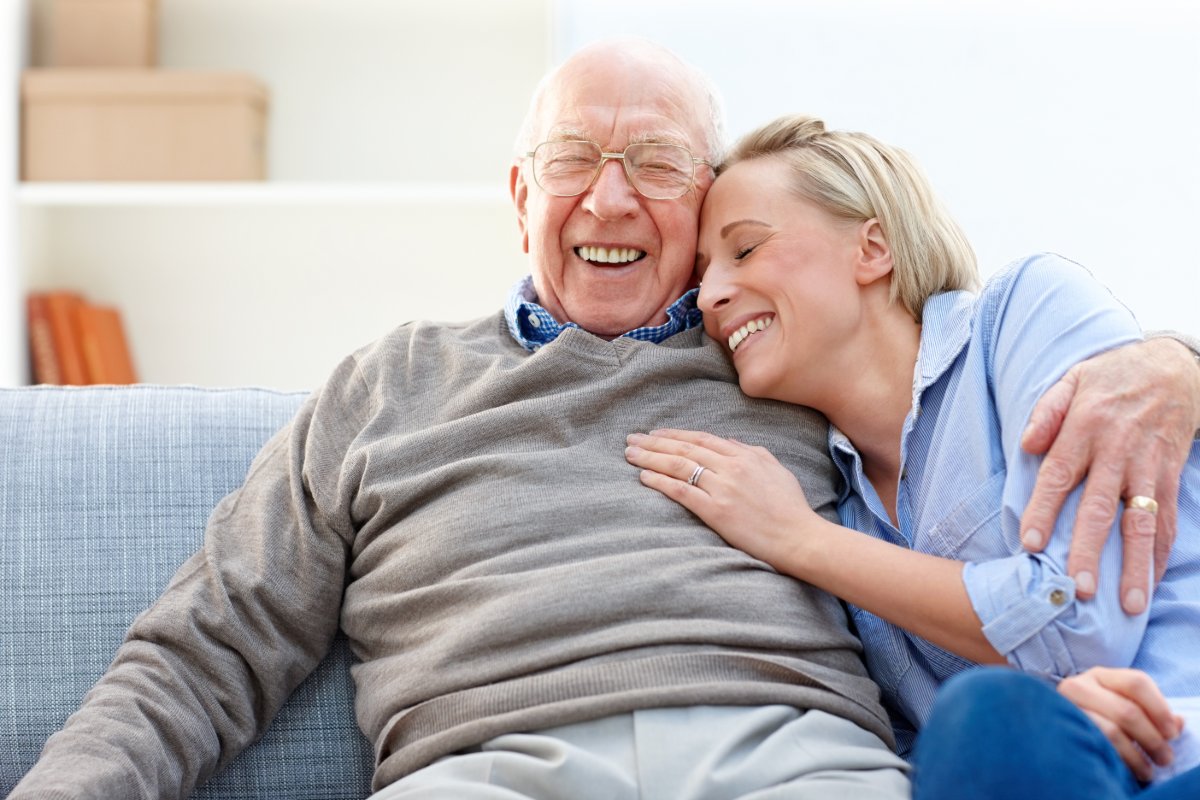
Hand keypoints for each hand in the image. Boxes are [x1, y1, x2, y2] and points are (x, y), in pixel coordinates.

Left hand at [624, 429, 814, 566]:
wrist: (799, 537)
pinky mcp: (716, 511)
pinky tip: (644, 477)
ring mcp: (722, 488)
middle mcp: (731, 467)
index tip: (655, 433)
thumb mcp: (776, 469)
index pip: (702, 438)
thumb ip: (752, 452)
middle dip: (654, 442)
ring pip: (678, 465)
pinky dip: (660, 482)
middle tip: (631, 439)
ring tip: (630, 454)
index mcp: (745, 456)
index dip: (675, 434)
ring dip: (650, 458)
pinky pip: (681, 491)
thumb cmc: (791, 507)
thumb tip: (728, 440)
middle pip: (684, 448)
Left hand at [1020, 338, 1199, 612]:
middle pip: (1100, 508)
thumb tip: (1027, 444)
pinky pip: (1168, 519)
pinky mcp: (1172, 475)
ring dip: (1134, 565)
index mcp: (1085, 428)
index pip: (1058, 475)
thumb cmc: (1111, 378)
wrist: (1174, 366)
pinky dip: (1161, 553)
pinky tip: (1151, 582)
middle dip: (1089, 550)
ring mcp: (1148, 467)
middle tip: (1078, 588)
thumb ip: (1047, 411)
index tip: (1030, 544)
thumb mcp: (1073, 379)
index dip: (1044, 510)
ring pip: (1142, 523)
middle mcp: (1117, 451)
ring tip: (1128, 604)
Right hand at [1056, 666, 1183, 782]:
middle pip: (1126, 711)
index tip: (1172, 733)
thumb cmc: (1096, 715)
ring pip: (1110, 731)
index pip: (1136, 683)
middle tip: (1165, 758)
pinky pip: (1094, 746)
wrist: (1052, 724)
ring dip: (1136, 756)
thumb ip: (1151, 711)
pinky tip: (1124, 768)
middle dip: (1152, 739)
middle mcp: (1079, 686)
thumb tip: (1177, 723)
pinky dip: (1116, 760)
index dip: (1160, 708)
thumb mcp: (1121, 704)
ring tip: (1148, 771)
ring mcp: (1066, 707)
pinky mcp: (1059, 728)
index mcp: (1100, 676)